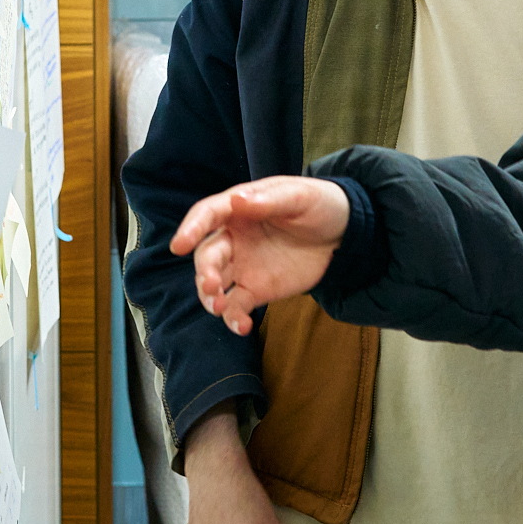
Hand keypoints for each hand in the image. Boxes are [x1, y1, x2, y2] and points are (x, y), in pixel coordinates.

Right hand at [170, 177, 351, 335]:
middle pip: (206, 255)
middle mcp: (233, 239)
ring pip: (213, 284)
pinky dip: (233, 319)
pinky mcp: (256, 290)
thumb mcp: (299, 196)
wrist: (343, 234)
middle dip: (203, 271)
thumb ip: (269, 201)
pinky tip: (242, 327)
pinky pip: (236, 307)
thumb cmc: (318, 205)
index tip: (178, 245)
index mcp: (238, 209)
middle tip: (211, 285)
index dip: (191, 229)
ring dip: (210, 297)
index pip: (207, 216)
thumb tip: (236, 200)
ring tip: (220, 308)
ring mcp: (242, 266)